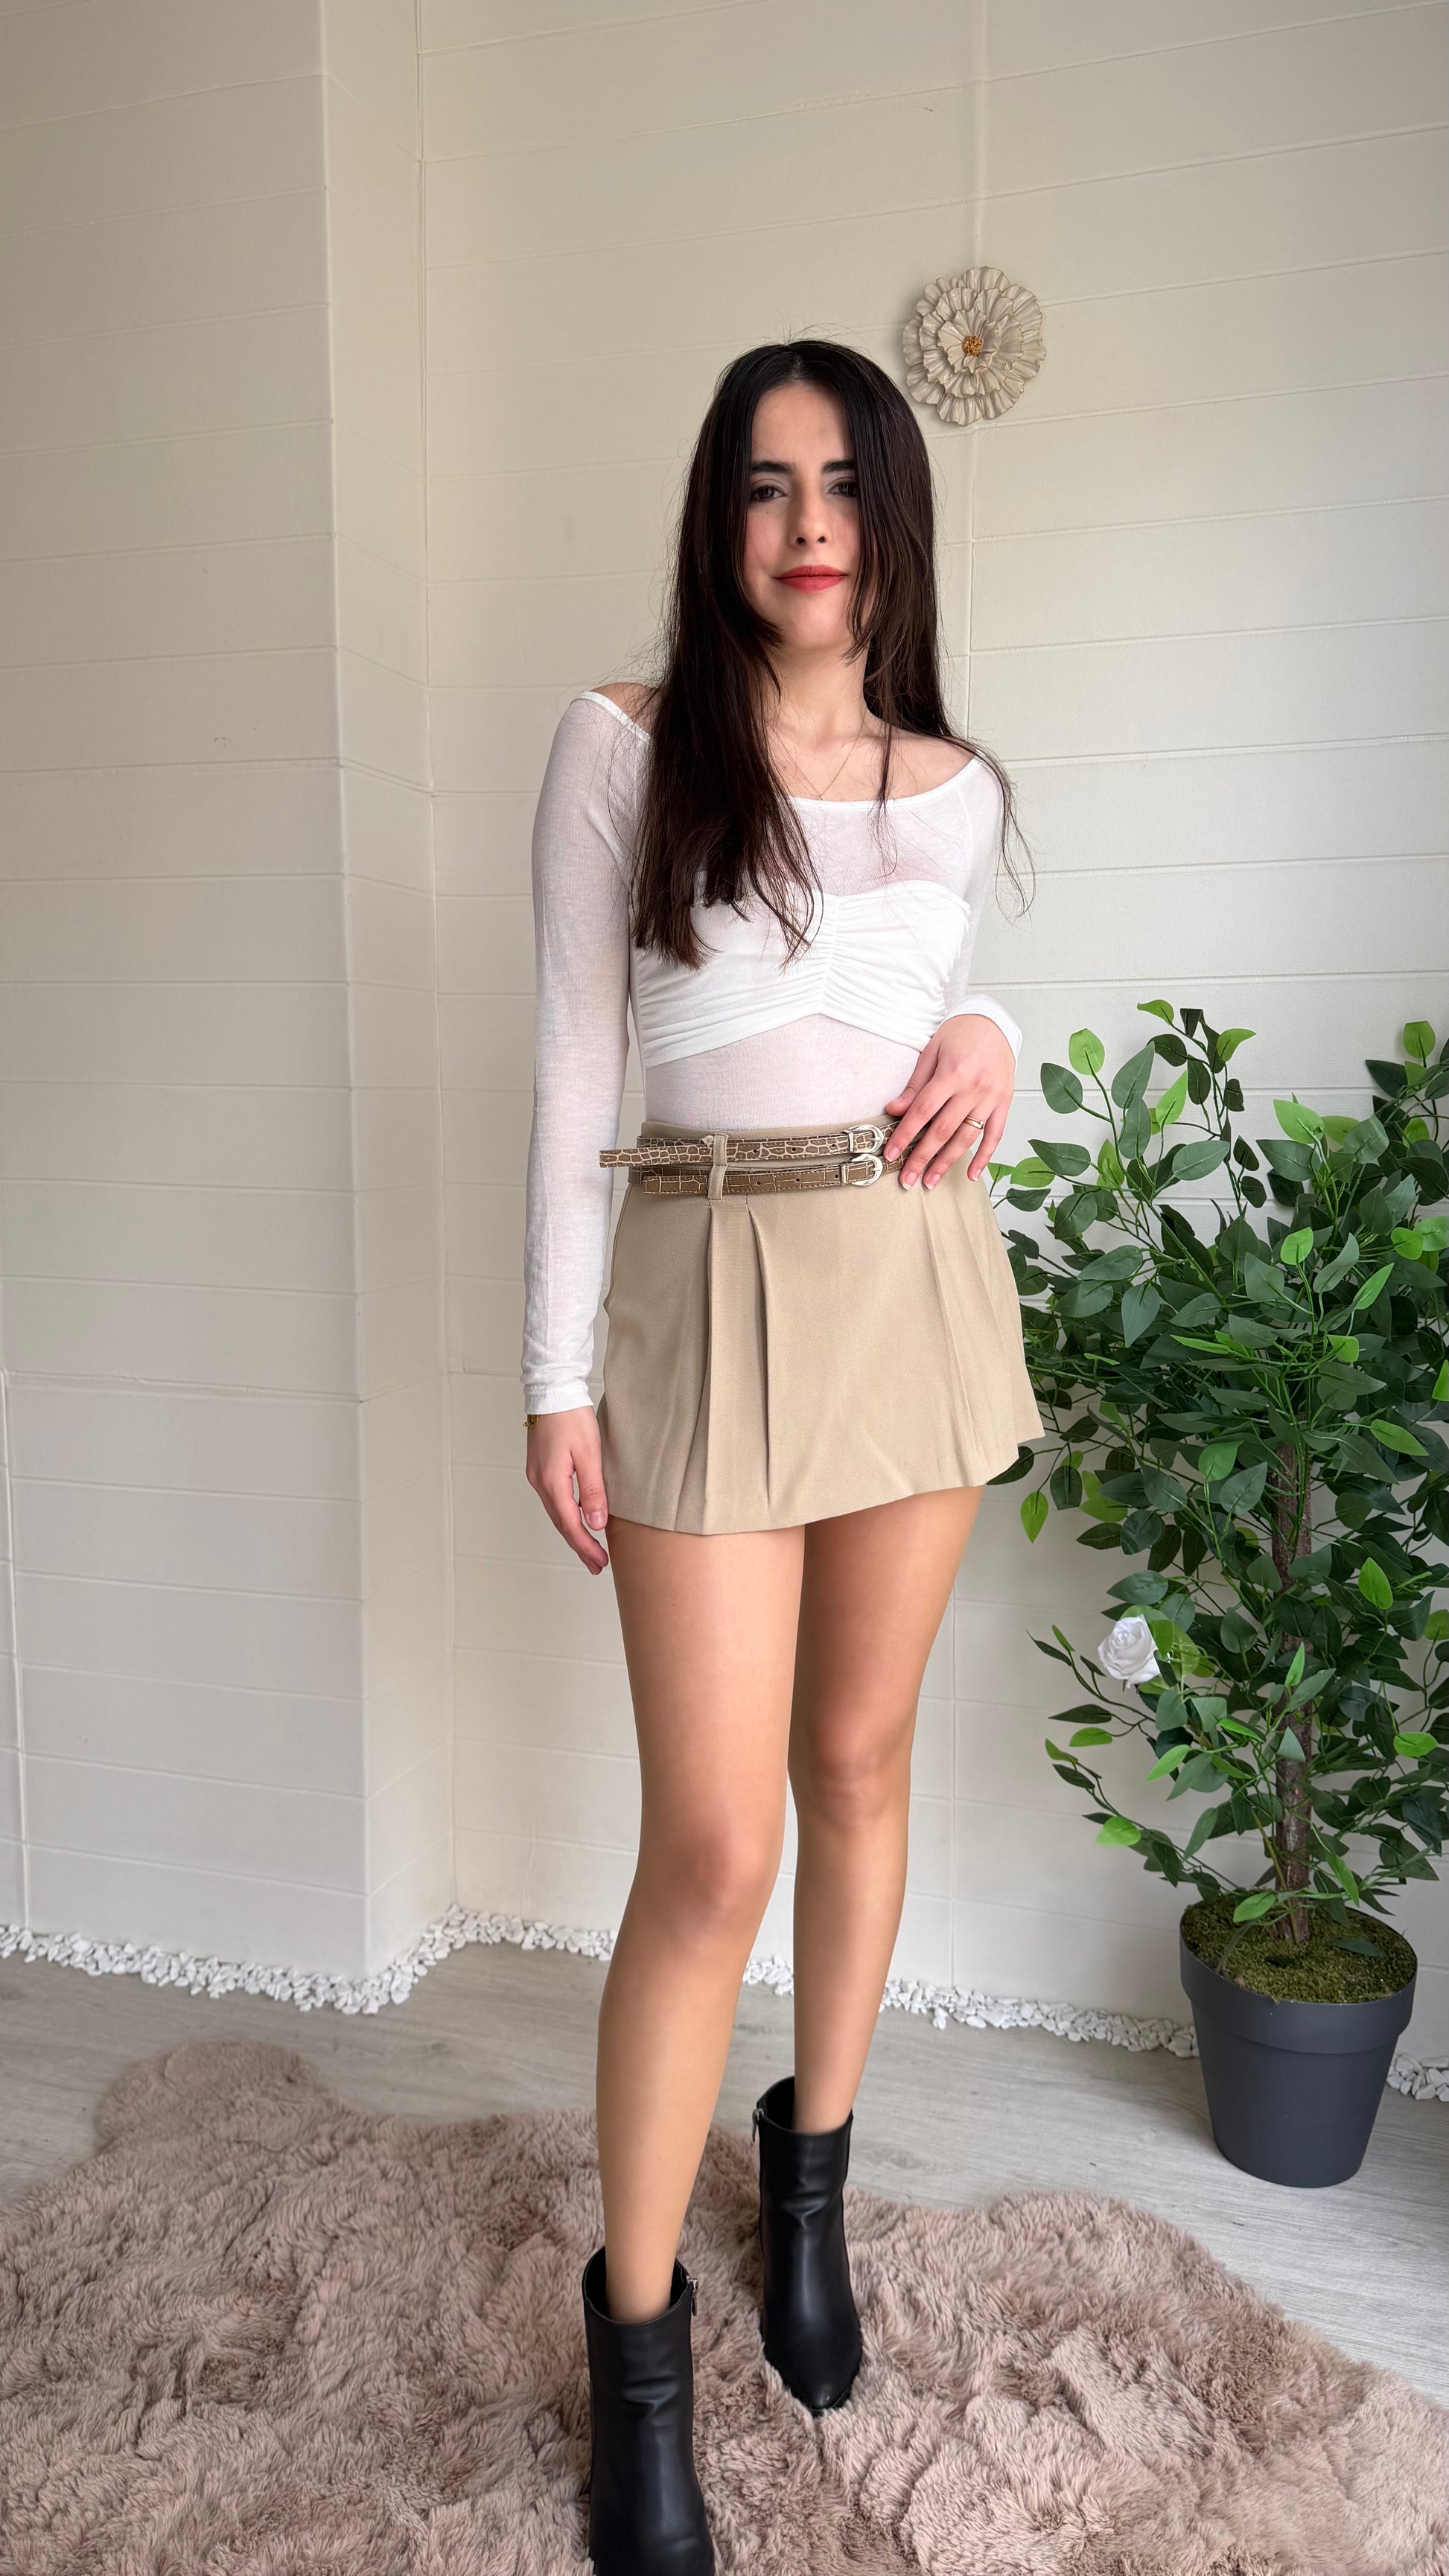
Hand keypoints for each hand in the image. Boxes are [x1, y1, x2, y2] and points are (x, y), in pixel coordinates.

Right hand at [526, 1406, 609, 1573]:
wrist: (552, 1390)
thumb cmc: (571, 1416)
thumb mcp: (589, 1453)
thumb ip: (593, 1490)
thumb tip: (596, 1524)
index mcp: (552, 1481)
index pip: (570, 1524)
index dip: (586, 1546)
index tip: (601, 1562)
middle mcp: (540, 1482)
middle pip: (560, 1523)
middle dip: (579, 1546)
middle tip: (597, 1565)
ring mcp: (537, 1475)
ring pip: (556, 1513)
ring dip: (573, 1532)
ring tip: (590, 1549)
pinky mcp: (540, 1468)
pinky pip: (554, 1500)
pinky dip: (566, 1515)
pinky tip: (578, 1520)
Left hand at [882, 1015, 1014, 1187]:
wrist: (994, 1023)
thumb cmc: (959, 1035)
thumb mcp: (931, 1051)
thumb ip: (915, 1084)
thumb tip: (894, 1110)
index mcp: (953, 1072)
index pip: (923, 1111)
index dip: (905, 1135)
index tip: (891, 1154)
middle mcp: (974, 1087)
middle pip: (943, 1130)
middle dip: (922, 1158)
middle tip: (907, 1180)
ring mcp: (992, 1097)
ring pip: (967, 1137)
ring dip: (947, 1162)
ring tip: (930, 1181)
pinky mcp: (1004, 1103)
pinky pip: (995, 1135)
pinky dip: (984, 1157)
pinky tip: (970, 1174)